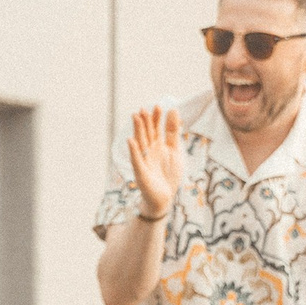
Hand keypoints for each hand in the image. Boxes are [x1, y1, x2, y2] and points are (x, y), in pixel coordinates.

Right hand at [127, 106, 185, 220]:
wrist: (164, 198)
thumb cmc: (168, 175)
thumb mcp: (175, 150)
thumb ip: (173, 132)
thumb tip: (173, 110)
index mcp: (158, 146)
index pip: (156, 129)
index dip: (156, 118)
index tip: (158, 106)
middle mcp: (149, 152)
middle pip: (147, 133)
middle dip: (145, 121)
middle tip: (144, 108)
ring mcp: (144, 161)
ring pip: (140, 143)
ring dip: (137, 130)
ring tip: (136, 117)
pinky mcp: (141, 173)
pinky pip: (136, 160)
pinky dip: (133, 151)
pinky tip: (130, 141)